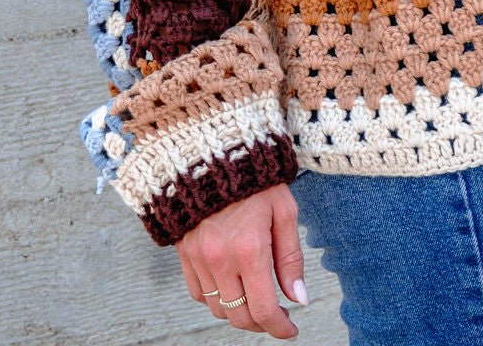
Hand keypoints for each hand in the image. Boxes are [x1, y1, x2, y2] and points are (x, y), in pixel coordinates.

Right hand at [176, 183, 306, 335]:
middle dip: (261, 323)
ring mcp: (198, 258)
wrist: (215, 153)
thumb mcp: (284, 212)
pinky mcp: (184, 253)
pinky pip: (198, 294)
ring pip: (218, 310)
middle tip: (277, 314)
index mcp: (249, 249)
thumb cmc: (257, 180)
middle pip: (239, 317)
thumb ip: (291, 259)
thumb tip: (298, 299)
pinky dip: (216, 300)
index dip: (280, 328)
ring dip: (239, 312)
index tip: (291, 330)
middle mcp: (220, 259)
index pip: (264, 309)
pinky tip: (232, 287)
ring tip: (255, 298)